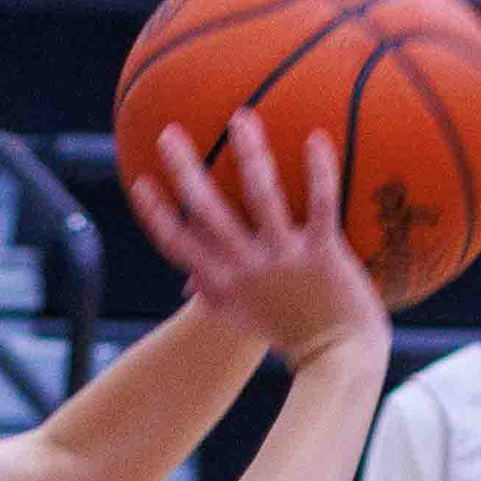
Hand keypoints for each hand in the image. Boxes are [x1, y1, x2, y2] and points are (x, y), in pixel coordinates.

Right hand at [132, 110, 386, 372]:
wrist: (340, 362)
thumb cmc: (292, 334)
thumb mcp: (244, 320)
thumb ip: (215, 296)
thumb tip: (188, 286)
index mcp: (225, 284)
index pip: (178, 246)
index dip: (156, 215)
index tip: (140, 182)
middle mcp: (249, 268)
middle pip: (206, 211)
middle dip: (185, 170)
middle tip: (169, 133)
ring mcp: (285, 258)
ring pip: (261, 196)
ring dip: (250, 154)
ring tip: (242, 118)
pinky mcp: (323, 254)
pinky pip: (321, 204)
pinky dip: (319, 171)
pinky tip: (318, 138)